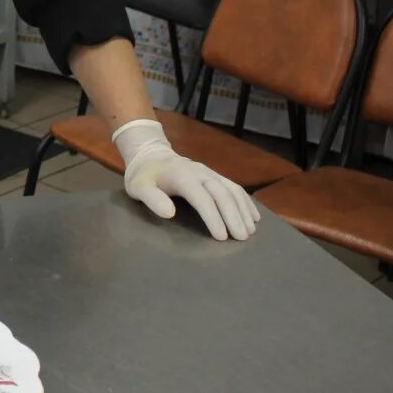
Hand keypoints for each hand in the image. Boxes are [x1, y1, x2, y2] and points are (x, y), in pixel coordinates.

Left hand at [113, 119, 258, 240]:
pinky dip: (246, 202)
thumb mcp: (138, 187)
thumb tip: (170, 213)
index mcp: (182, 176)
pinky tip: (254, 217)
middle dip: (233, 216)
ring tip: (250, 231)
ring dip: (243, 210)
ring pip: (232, 190)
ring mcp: (210, 173)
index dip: (213, 217)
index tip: (221, 237)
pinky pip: (235, 187)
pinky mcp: (215, 175)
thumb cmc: (144, 176)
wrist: (151, 154)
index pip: (202, 198)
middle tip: (241, 238)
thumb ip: (152, 199)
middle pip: (222, 194)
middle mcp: (200, 173)